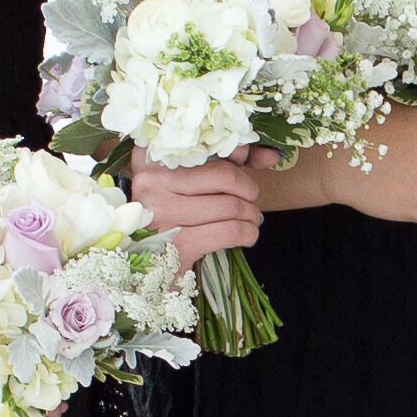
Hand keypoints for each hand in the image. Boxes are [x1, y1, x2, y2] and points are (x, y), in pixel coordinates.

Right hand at [129, 150, 266, 258]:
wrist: (147, 271)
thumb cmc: (171, 222)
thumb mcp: (188, 186)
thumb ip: (225, 162)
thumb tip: (269, 154)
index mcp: (149, 159)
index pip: (206, 144)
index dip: (237, 152)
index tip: (253, 160)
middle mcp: (149, 183)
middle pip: (225, 176)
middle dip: (249, 191)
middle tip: (250, 202)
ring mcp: (160, 215)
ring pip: (231, 206)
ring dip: (251, 215)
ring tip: (250, 220)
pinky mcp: (176, 245)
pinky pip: (230, 231)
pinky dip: (248, 233)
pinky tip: (247, 235)